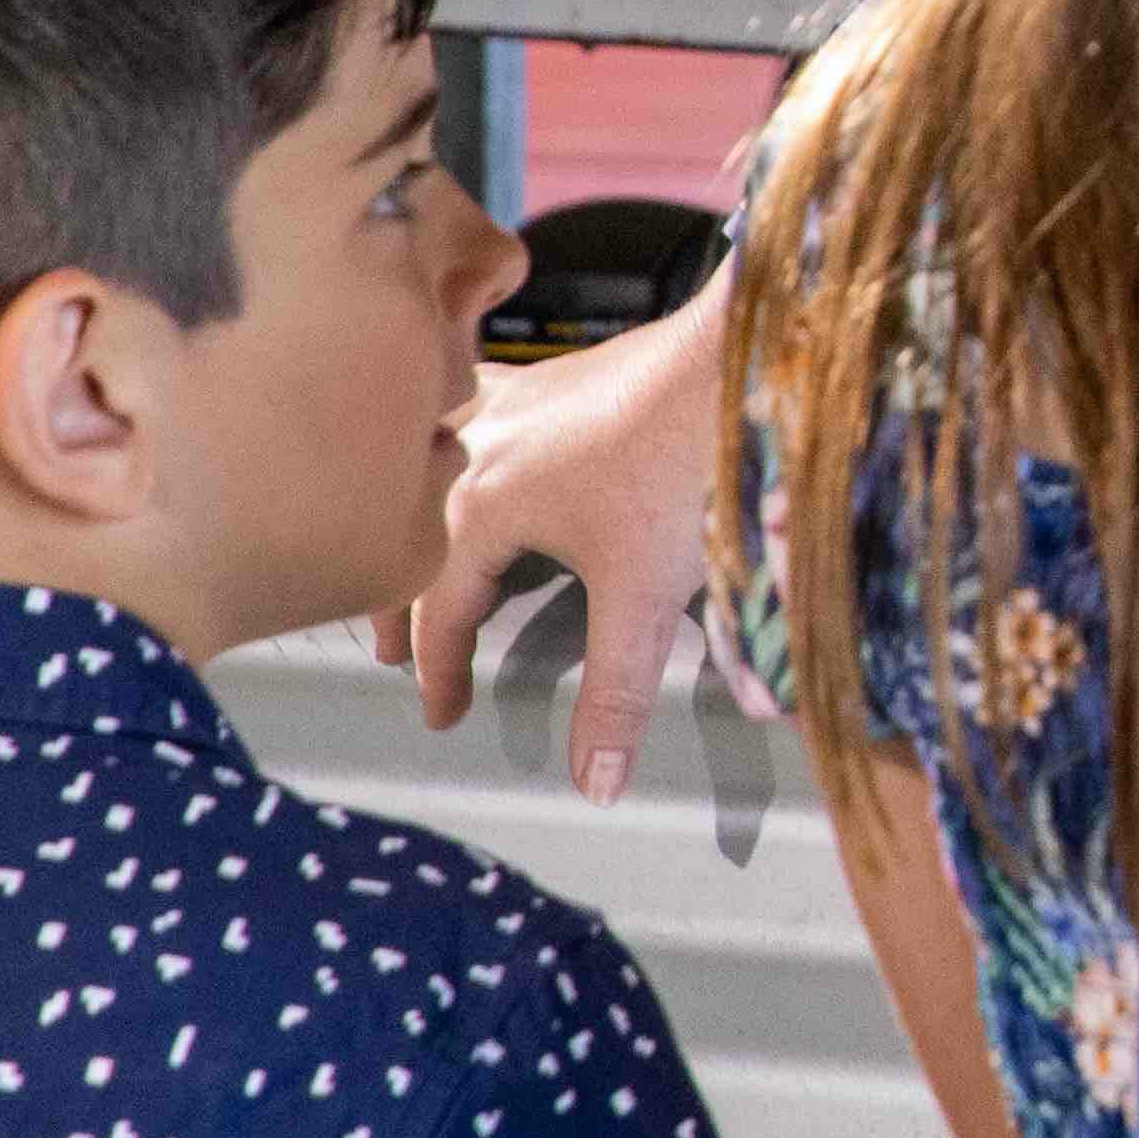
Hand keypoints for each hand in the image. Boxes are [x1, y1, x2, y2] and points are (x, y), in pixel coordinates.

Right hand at [392, 277, 745, 800]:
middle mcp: (477, 447)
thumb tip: (596, 785)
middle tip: (395, 652)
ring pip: (434, 471)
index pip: (440, 610)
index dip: (440, 672)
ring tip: (417, 553)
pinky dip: (458, 440)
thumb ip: (616, 691)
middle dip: (404, 598)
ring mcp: (513, 400)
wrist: (743, 353)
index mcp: (482, 504)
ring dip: (419, 520)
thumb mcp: (647, 591)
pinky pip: (478, 409)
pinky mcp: (557, 374)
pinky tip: (478, 437)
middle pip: (414, 537)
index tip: (443, 715)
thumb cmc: (691, 459)